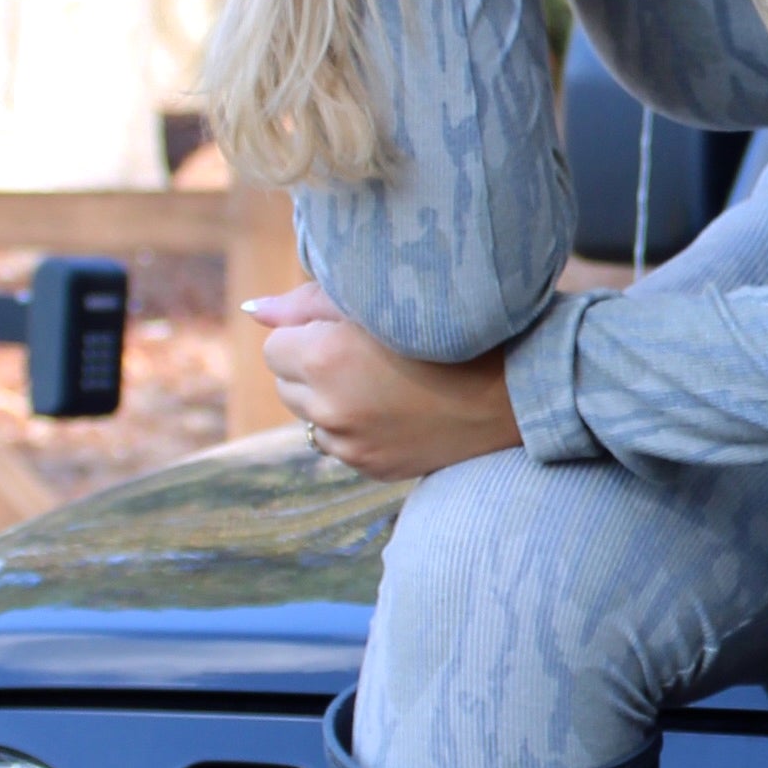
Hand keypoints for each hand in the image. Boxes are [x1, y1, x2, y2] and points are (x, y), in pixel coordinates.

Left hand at [244, 285, 522, 477]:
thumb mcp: (384, 300)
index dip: (310, 331)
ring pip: (307, 415)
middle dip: (312, 365)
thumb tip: (252, 309)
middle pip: (284, 382)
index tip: (349, 327)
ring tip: (382, 380)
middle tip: (367, 351)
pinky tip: (395, 408)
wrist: (515, 390)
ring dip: (329, 397)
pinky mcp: (370, 467)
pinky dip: (353, 425)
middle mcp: (329, 407)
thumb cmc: (454, 326)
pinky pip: (337, 443)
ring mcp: (349, 445)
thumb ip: (308, 302)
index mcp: (326, 357)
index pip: (275, 344)